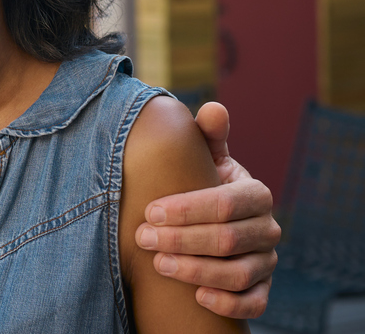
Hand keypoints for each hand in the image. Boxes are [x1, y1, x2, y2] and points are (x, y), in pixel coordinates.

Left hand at [134, 102, 281, 317]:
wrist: (211, 218)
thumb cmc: (201, 181)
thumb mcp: (203, 157)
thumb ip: (205, 135)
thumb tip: (214, 108)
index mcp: (255, 193)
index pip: (225, 204)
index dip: (187, 210)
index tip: (150, 211)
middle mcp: (267, 229)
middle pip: (228, 239)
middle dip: (181, 239)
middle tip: (143, 237)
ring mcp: (266, 261)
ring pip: (238, 273)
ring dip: (196, 270)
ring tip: (159, 264)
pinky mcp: (262, 288)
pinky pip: (254, 302)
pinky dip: (228, 302)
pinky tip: (198, 296)